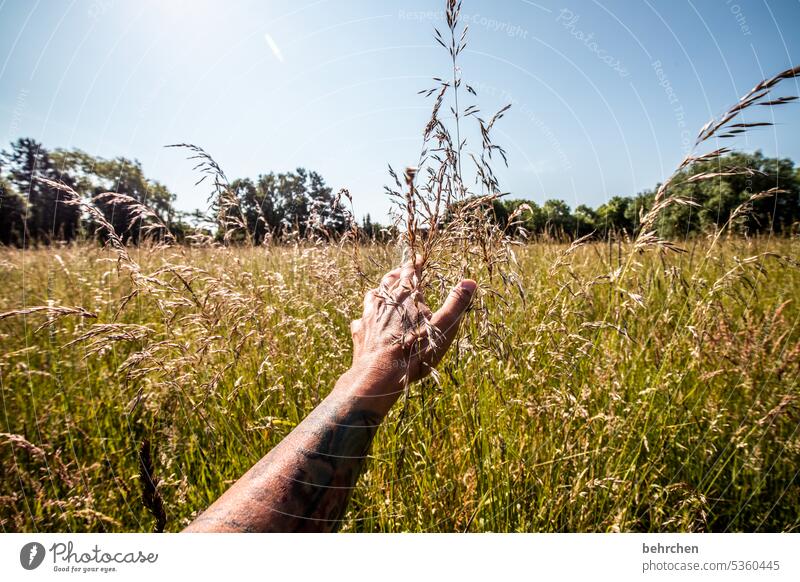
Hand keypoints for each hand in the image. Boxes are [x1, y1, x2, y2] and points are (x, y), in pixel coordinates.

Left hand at [349, 258, 475, 394]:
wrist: (380, 374)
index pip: (410, 272)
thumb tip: (470, 282)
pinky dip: (366, 315)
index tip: (418, 258)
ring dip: (380, 290)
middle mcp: (386, 301)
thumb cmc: (415, 351)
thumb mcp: (443, 327)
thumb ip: (456, 304)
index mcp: (407, 296)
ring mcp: (370, 315)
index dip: (415, 264)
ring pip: (374, 295)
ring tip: (384, 289)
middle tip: (402, 271)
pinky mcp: (360, 331)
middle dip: (397, 274)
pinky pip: (361, 317)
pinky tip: (366, 319)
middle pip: (390, 280)